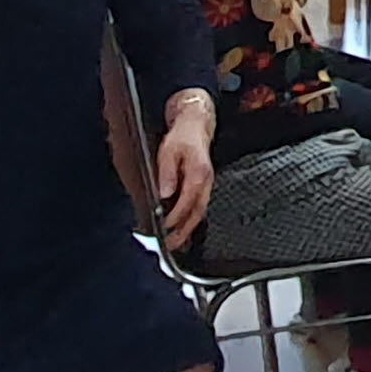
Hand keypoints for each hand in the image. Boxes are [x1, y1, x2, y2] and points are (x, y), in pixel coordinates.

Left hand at [150, 98, 215, 248]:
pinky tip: (183, 228)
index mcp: (198, 174)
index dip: (175, 217)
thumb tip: (165, 193)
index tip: (164, 227)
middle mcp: (205, 182)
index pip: (187, 201)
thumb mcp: (168, 151)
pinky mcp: (203, 186)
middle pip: (197, 212)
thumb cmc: (182, 137)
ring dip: (188, 229)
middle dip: (184, 231)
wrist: (196, 126)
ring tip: (176, 243)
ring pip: (200, 212)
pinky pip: (199, 207)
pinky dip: (191, 221)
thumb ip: (167, 173)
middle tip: (171, 245)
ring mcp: (207, 185)